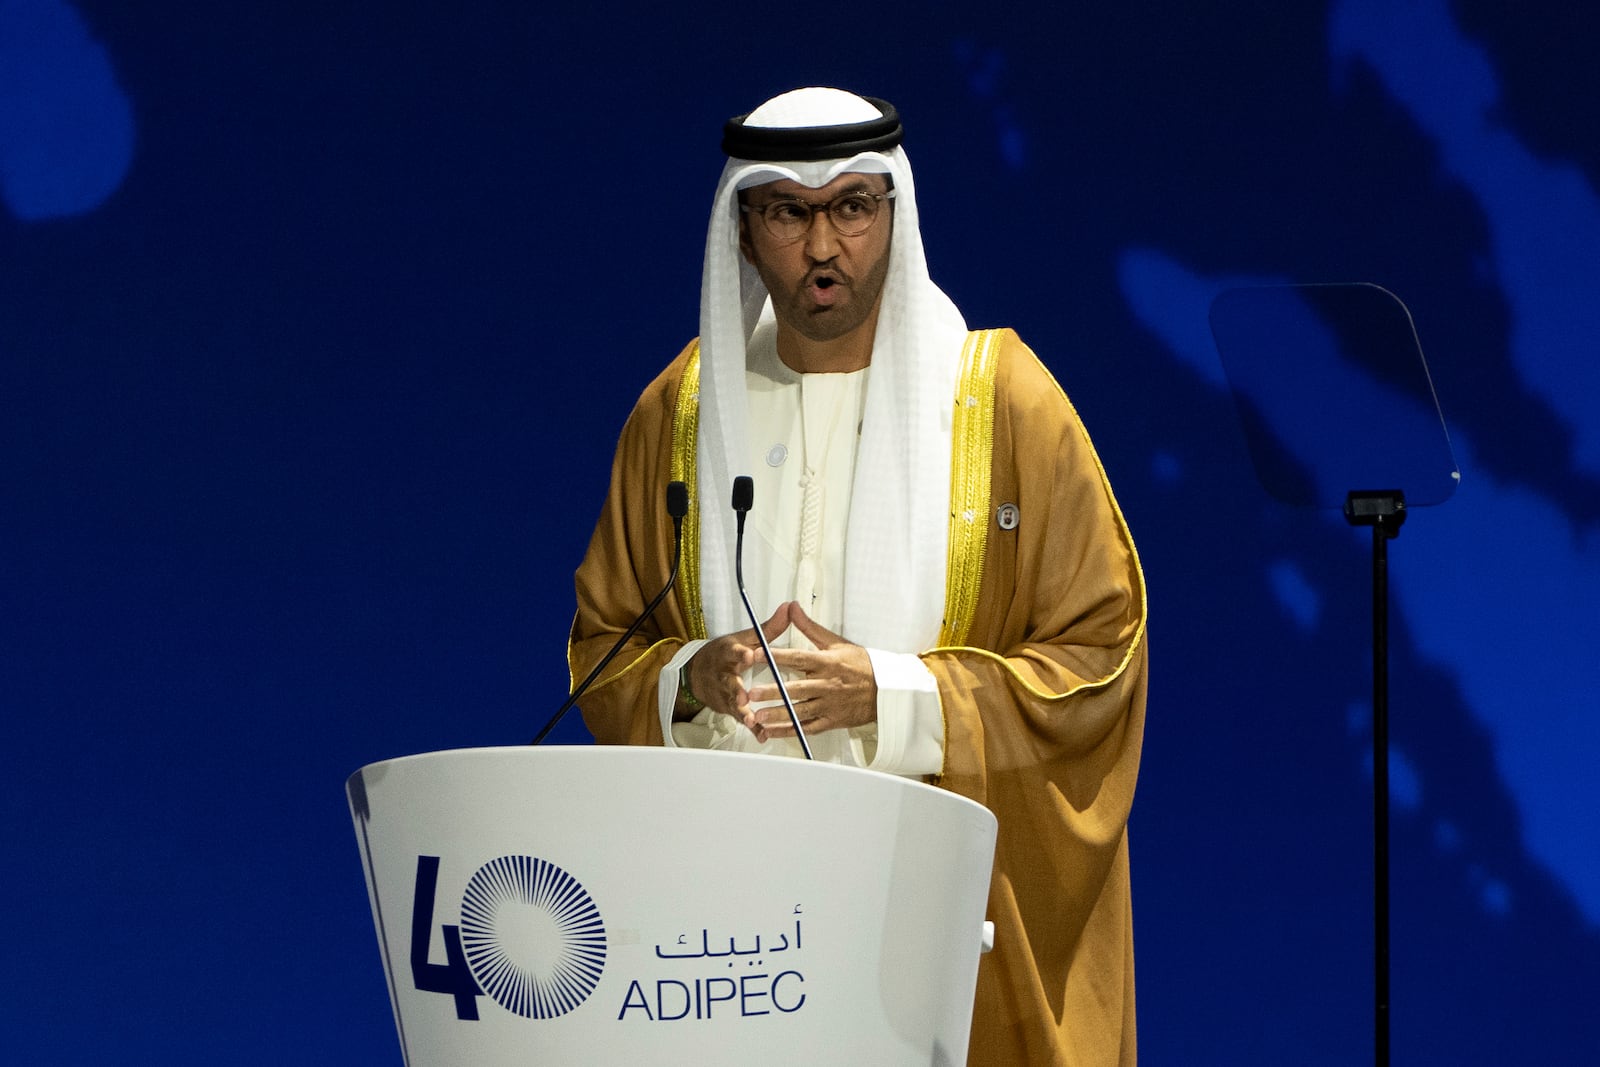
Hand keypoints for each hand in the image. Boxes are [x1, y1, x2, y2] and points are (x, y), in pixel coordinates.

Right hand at [679, 604, 793, 730]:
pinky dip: (751, 728)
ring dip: (742, 713)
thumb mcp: (744, 638)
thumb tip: (788, 608)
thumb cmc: (725, 654)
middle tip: (744, 696)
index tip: (749, 655)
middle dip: (736, 690)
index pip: (733, 652)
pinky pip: (740, 719)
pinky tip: (761, 734)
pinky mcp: (728, 708)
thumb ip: (768, 628)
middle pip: (729, 683)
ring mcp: (724, 694)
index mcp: (728, 654)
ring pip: (733, 704)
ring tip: (752, 720)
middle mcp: (723, 675)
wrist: (696, 673)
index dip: (740, 654)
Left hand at [748, 601, 877, 740]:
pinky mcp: (831, 721)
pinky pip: (808, 728)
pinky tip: (772, 731)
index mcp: (827, 663)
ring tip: (758, 716)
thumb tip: (792, 608)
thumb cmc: (862, 665)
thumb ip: (809, 627)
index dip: (777, 656)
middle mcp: (827, 685)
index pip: (798, 658)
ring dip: (778, 715)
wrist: (887, 689)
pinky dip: (790, 731)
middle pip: (796, 689)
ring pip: (800, 711)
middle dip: (773, 692)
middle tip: (752, 693)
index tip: (758, 654)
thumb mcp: (836, 642)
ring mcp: (829, 705)